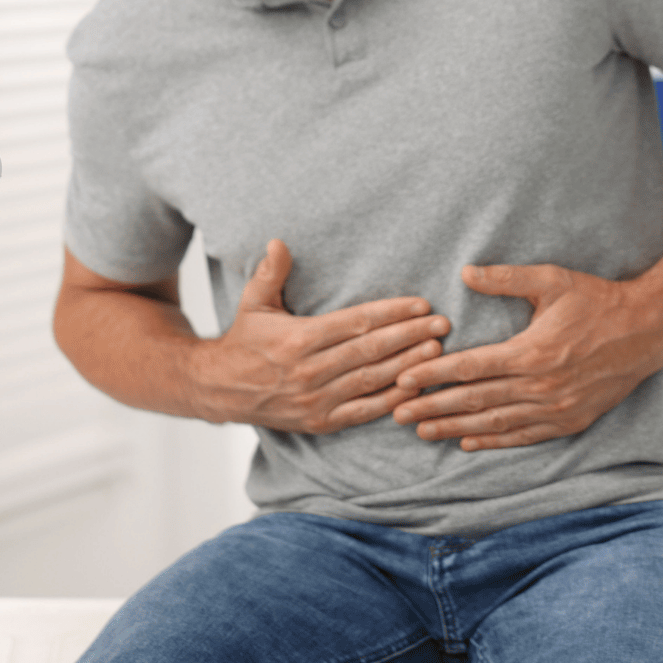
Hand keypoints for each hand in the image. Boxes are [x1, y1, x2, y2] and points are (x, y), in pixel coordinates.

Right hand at [189, 239, 449, 433]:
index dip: (391, 313)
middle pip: (370, 350)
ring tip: (437, 350)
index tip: (420, 304)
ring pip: (372, 380)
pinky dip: (392, 400)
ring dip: (407, 365)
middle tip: (442, 324)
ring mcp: (316, 399)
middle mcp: (309, 370)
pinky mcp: (321, 421)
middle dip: (410, 336)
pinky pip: (364, 411)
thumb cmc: (244, 341)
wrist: (220, 390)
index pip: (355, 323)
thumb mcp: (253, 303)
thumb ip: (270, 273)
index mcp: (297, 338)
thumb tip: (279, 242)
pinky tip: (415, 387)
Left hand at [391, 263, 662, 450]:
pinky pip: (524, 436)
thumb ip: (506, 278)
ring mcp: (556, 408)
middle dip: (432, 408)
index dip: (432, 375)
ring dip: (455, 428)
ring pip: (495, 422)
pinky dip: (494, 441)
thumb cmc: (597, 300)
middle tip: (397, 414)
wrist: (648, 332)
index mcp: (532, 352)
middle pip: (475, 400)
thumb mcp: (552, 280)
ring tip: (421, 432)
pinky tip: (467, 443)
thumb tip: (464, 271)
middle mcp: (541, 386)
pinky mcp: (570, 421)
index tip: (402, 380)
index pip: (469, 367)